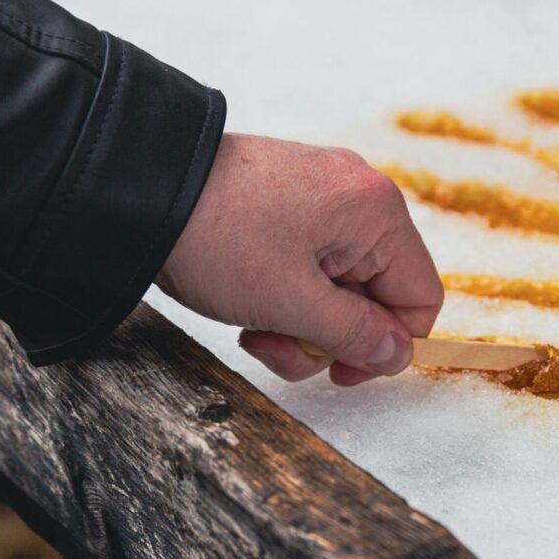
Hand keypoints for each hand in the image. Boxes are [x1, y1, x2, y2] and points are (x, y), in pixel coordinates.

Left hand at [157, 133, 443, 385]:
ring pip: (342, 285)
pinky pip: (314, 262)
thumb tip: (398, 355)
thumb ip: (356, 336)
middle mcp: (361, 195)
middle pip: (378, 294)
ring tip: (255, 326)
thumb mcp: (292, 303)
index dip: (389, 346)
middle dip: (330, 335)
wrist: (138, 185)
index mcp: (377, 212)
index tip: (341, 372)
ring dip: (303, 321)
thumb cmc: (217, 237)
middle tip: (277, 344)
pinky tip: (248, 298)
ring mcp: (326, 194)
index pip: (421, 297)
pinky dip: (288, 292)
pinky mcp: (294, 199)